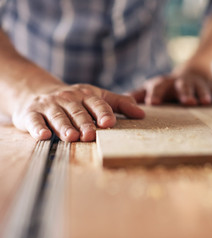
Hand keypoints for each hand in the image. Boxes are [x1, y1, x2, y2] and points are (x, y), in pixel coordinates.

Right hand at [12, 84, 144, 141]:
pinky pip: (35, 120)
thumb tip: (142, 114)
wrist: (36, 90)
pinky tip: (43, 135)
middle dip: (85, 123)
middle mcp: (68, 98)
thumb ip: (119, 103)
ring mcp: (49, 105)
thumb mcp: (97, 96)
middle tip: (90, 135)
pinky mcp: (32, 113)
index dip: (103, 112)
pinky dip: (38, 128)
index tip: (109, 123)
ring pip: (58, 116)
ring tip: (71, 137)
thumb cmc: (75, 99)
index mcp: (86, 95)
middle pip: (78, 111)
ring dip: (64, 126)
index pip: (97, 103)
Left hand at [130, 72, 211, 105]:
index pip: (157, 86)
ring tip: (206, 102)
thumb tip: (118, 104)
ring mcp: (196, 82)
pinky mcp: (210, 85)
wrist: (191, 73)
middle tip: (187, 102)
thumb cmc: (167, 87)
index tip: (153, 104)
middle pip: (181, 84)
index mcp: (163, 83)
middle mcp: (180, 81)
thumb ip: (138, 95)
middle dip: (185, 92)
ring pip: (200, 86)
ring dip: (203, 93)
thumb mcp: (152, 88)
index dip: (155, 94)